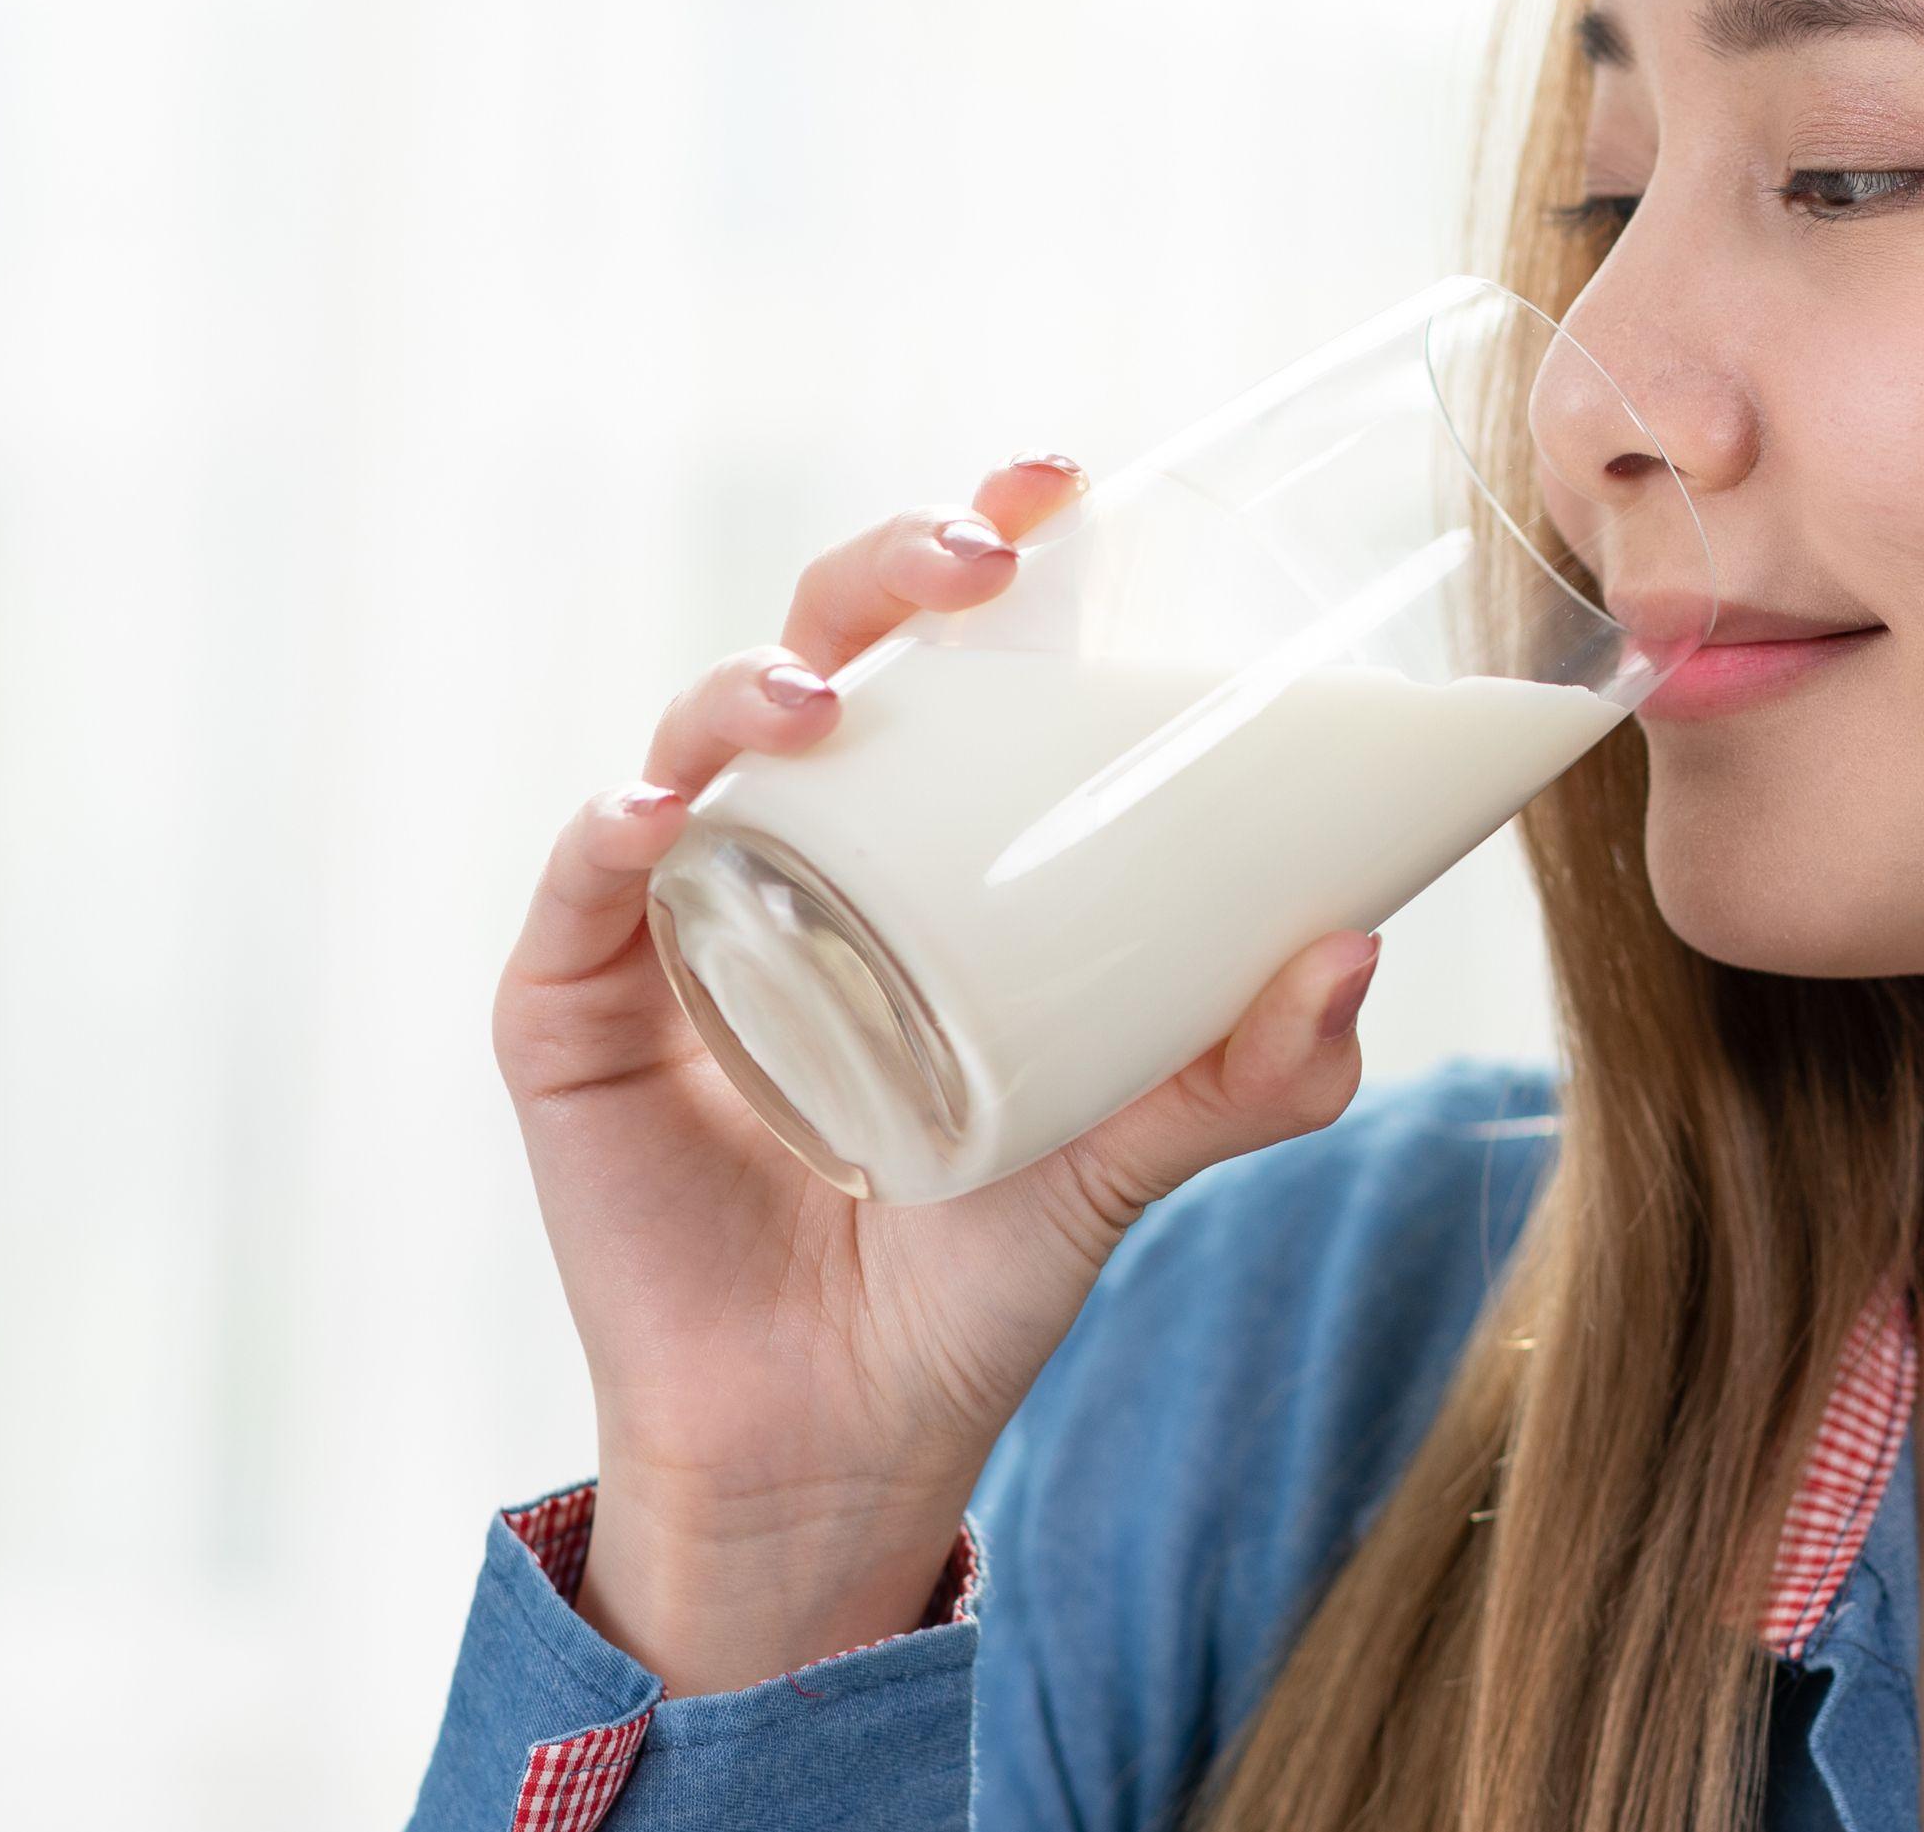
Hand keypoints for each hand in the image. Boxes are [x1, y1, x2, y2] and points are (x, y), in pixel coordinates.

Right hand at [493, 458, 1382, 1692]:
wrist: (839, 1445)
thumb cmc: (976, 1272)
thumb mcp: (1130, 1153)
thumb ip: (1247, 1072)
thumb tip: (1357, 944)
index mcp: (909, 843)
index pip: (938, 656)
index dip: (975, 548)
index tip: (1059, 478)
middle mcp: (784, 849)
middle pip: (815, 655)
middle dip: (880, 574)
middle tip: (975, 560)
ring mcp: (664, 923)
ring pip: (691, 745)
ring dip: (752, 689)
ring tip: (829, 695)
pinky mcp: (566, 1020)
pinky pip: (578, 898)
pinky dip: (610, 837)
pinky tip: (659, 816)